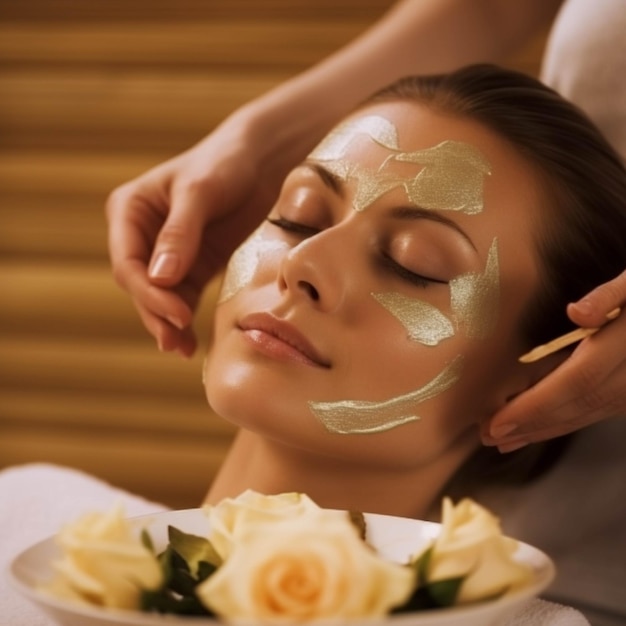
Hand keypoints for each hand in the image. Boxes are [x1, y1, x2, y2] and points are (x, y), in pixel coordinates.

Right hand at [106, 115, 290, 356]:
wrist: (261, 161)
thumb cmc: (224, 163)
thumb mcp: (200, 193)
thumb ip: (180, 233)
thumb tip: (160, 278)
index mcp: (130, 211)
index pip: (128, 262)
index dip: (148, 293)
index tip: (175, 313)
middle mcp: (143, 234)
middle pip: (141, 284)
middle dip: (157, 313)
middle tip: (176, 341)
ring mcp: (168, 253)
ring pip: (161, 296)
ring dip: (168, 323)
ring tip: (182, 349)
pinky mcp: (195, 264)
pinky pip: (184, 296)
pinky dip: (185, 318)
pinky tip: (189, 341)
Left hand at [482, 269, 625, 450]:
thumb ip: (610, 295)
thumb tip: (576, 312)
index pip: (576, 383)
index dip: (536, 406)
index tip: (498, 422)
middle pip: (577, 406)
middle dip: (531, 424)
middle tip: (488, 436)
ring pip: (588, 414)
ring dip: (544, 429)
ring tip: (505, 438)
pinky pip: (598, 411)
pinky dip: (564, 421)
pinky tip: (539, 426)